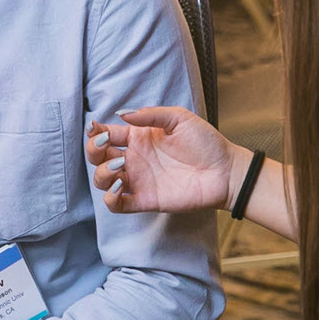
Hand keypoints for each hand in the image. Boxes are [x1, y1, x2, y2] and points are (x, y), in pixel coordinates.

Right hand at [86, 106, 235, 214]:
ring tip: (120, 165)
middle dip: (93, 150)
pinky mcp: (145, 201)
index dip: (95, 131)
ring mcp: (138, 181)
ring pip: (102, 180)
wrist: (225, 171)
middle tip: (106, 145)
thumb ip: (151, 114)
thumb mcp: (179, 118)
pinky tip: (119, 186)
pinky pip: (117, 205)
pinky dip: (110, 198)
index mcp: (138, 138)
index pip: (106, 134)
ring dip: (102, 172)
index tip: (96, 128)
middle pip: (97, 156)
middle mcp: (134, 159)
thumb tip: (122, 114)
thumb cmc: (206, 142)